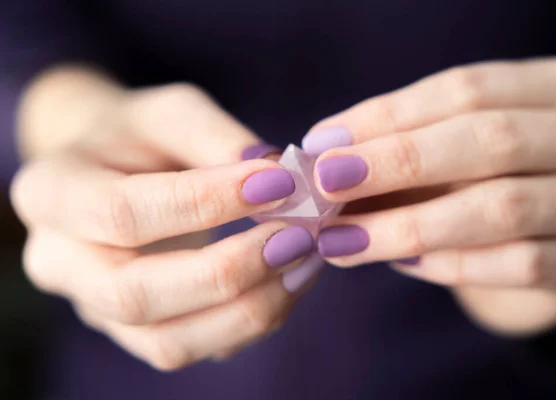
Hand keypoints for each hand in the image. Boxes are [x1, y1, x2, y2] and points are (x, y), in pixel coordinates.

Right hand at [11, 81, 320, 369]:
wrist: (112, 171)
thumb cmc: (139, 136)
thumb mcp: (168, 112)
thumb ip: (215, 136)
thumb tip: (275, 172)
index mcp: (52, 193)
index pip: (123, 212)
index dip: (206, 203)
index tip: (281, 182)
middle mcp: (60, 262)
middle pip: (136, 294)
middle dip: (229, 271)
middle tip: (298, 236)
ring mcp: (94, 307)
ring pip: (167, 341)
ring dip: (248, 308)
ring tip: (304, 262)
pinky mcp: (135, 331)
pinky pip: (191, 349)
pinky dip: (248, 324)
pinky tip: (285, 284)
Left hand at [303, 57, 555, 334]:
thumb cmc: (507, 173)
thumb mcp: (472, 143)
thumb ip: (412, 143)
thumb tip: (324, 154)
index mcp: (552, 88)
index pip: (465, 90)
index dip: (388, 115)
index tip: (321, 142)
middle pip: (488, 140)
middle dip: (396, 160)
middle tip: (324, 181)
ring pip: (500, 208)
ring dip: (407, 225)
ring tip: (339, 239)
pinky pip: (520, 266)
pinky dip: (450, 264)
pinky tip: (399, 263)